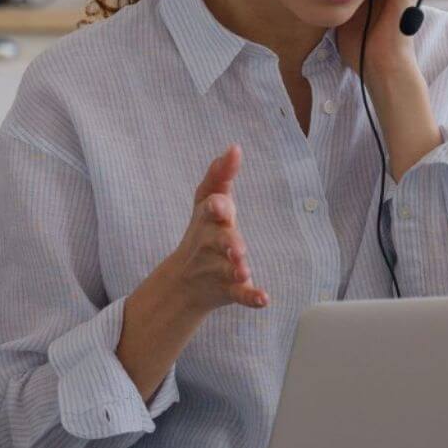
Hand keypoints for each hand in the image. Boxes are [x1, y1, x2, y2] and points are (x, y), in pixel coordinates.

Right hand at [158, 143, 269, 315]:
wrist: (183, 283)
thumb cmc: (203, 230)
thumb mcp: (206, 201)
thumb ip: (220, 175)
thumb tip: (234, 147)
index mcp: (207, 219)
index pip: (209, 208)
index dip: (216, 207)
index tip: (222, 204)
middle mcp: (209, 243)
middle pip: (218, 240)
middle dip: (226, 242)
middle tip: (238, 247)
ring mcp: (217, 267)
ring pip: (226, 268)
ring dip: (235, 268)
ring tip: (244, 270)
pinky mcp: (227, 289)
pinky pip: (239, 294)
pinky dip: (251, 297)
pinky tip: (264, 299)